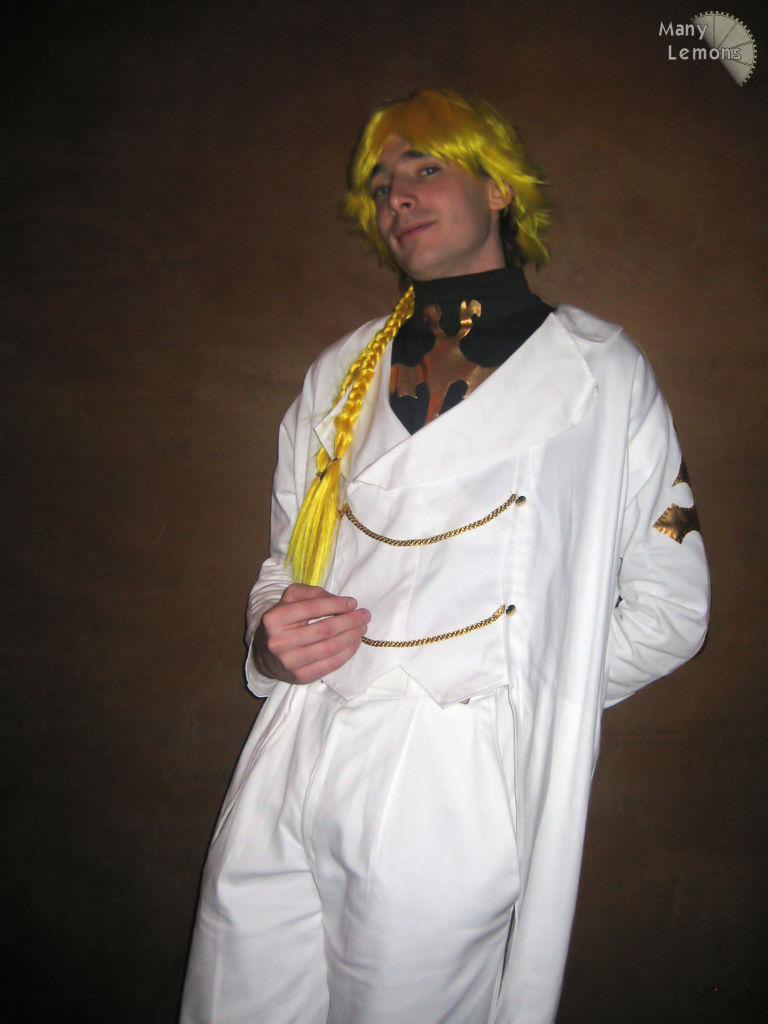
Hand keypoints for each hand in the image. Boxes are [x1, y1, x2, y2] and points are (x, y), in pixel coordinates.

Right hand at [252, 584, 370, 683]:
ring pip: (330, 647)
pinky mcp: (301, 677)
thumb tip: (339, 600)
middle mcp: (279, 642)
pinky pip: (331, 664)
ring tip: (362, 628)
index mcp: (274, 619)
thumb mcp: (289, 600)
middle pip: (324, 629)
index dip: (336, 604)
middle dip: (350, 620)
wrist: (266, 655)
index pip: (311, 607)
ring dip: (352, 636)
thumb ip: (311, 593)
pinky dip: (348, 652)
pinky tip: (355, 642)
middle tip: (364, 615)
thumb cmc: (283, 623)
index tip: (353, 602)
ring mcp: (290, 662)